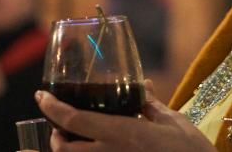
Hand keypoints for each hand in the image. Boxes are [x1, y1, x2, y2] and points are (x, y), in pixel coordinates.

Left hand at [36, 79, 216, 151]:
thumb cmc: (190, 150)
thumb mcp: (172, 122)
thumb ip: (151, 105)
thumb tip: (142, 86)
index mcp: (122, 134)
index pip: (74, 120)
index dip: (53, 107)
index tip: (40, 96)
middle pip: (64, 148)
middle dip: (56, 135)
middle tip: (61, 122)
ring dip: (68, 150)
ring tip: (74, 138)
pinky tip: (96, 149)